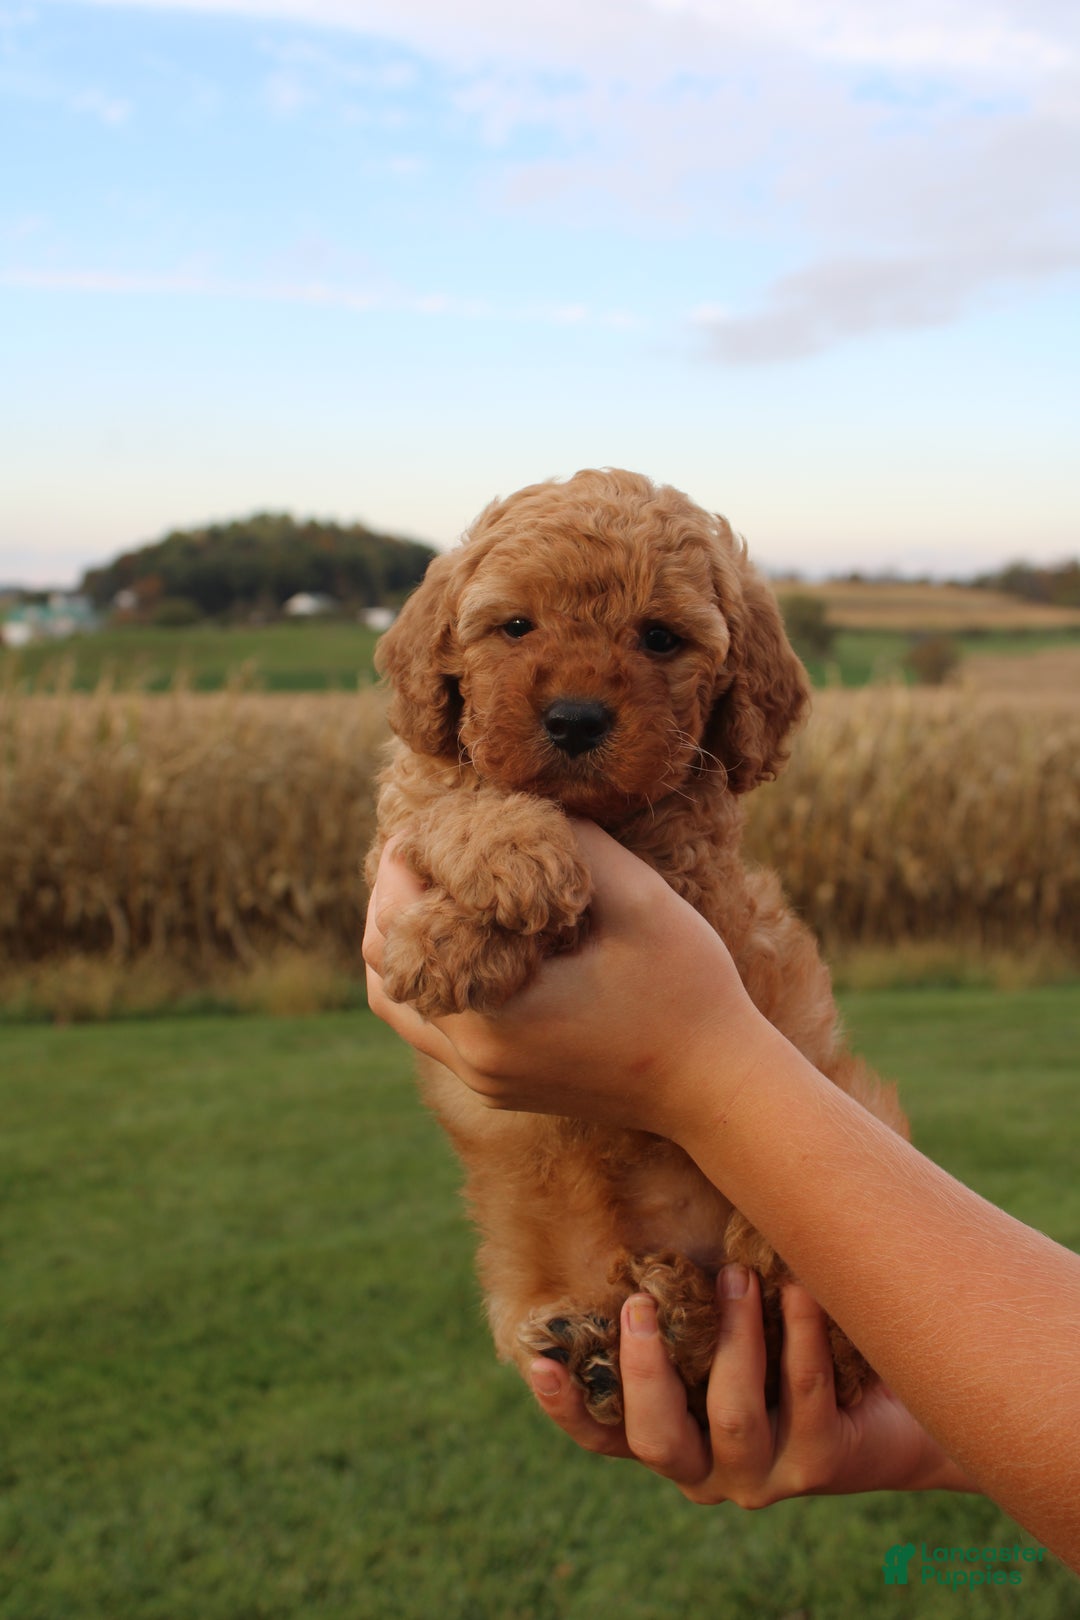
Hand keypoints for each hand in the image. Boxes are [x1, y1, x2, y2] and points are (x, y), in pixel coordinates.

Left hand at [363, 822, 771, 1144]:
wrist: (719, 1087)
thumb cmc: (687, 990)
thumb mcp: (637, 899)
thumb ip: (571, 845)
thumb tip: (518, 804)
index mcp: (494, 1015)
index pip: (401, 924)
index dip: (404, 863)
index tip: (431, 823)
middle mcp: (473, 1058)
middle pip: (381, 966)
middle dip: (394, 897)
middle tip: (426, 848)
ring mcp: (483, 1078)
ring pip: (398, 1004)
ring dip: (404, 941)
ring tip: (436, 888)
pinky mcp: (500, 1085)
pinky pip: (433, 1026)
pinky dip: (432, 974)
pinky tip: (469, 934)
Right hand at [528, 1270, 974, 1503]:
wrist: (902, 1381)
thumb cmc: (793, 1330)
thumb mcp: (727, 1313)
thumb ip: (681, 1290)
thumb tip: (633, 1197)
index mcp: (672, 1435)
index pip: (603, 1435)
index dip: (567, 1407)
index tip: (540, 1361)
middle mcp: (708, 1469)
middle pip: (656, 1440)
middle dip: (646, 1369)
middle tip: (641, 1303)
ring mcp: (764, 1475)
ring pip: (732, 1416)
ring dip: (733, 1340)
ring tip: (737, 1275)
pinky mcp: (822, 1467)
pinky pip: (804, 1399)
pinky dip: (798, 1339)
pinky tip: (800, 1291)